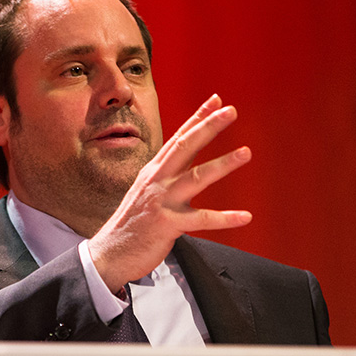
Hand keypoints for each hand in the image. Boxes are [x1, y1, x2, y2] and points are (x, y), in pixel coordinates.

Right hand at [88, 94, 251, 291]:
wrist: (109, 253)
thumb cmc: (131, 225)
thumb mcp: (145, 193)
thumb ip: (164, 177)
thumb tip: (183, 164)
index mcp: (153, 172)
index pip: (178, 139)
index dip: (197, 118)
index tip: (215, 101)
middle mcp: (157, 181)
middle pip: (186, 147)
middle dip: (208, 126)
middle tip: (231, 110)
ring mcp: (162, 201)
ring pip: (197, 177)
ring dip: (223, 164)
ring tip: (246, 152)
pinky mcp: (167, 224)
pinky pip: (201, 219)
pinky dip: (225, 218)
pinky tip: (245, 216)